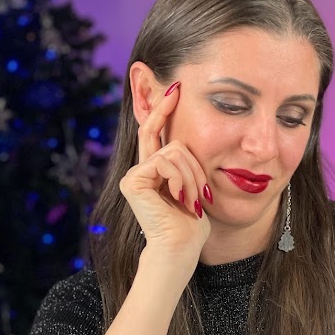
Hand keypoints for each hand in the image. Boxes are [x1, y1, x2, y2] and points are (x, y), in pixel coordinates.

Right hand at [119, 82, 210, 261]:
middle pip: (170, 140)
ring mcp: (134, 175)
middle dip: (194, 165)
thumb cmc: (190, 225)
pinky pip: (164, 162)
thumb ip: (190, 163)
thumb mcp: (194, 186)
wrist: (180, 247)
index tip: (176, 87)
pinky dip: (179, 179)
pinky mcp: (133, 181)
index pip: (157, 131)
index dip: (164, 108)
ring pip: (174, 152)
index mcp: (155, 170)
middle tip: (201, 194)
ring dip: (192, 177)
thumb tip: (192, 140)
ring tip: (192, 202)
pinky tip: (179, 199)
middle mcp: (141, 170)